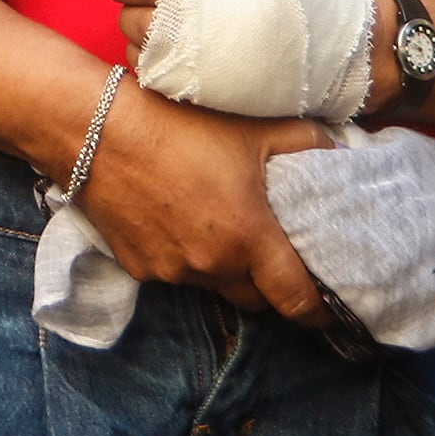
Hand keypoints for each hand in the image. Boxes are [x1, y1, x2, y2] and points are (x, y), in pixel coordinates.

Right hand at [72, 82, 332, 322]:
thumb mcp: (251, 126)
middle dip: (267, 284)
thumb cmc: (177, 125)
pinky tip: (172, 220)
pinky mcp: (138, 267)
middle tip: (268, 253)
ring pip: (212, 285)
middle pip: (255, 300)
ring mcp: (172, 271)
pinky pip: (174, 274)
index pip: (298, 302)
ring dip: (221, 268)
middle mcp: (212, 266)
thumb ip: (306, 142)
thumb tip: (339, 153)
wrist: (95, 128)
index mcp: (249, 239)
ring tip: (213, 225)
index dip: (320, 311)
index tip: (329, 305)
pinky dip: (181, 258)